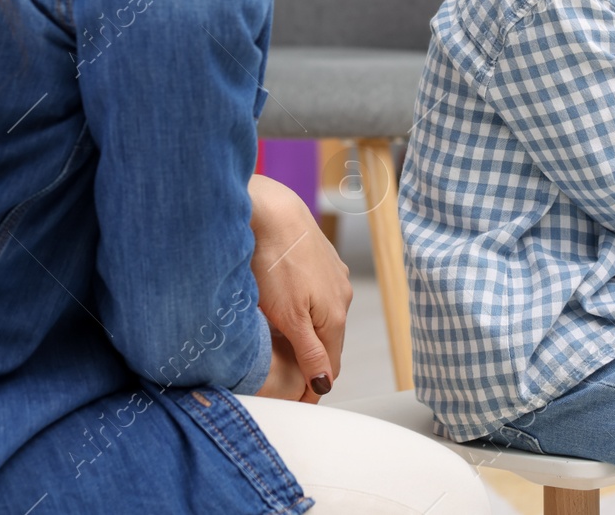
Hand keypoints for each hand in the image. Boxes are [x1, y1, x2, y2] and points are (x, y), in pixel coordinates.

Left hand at [248, 174, 351, 402]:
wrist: (273, 211)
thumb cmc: (275, 260)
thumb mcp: (289, 316)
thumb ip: (309, 351)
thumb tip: (325, 384)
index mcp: (336, 315)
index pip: (331, 364)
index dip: (314, 387)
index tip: (298, 403)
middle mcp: (341, 296)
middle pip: (329, 340)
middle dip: (312, 361)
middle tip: (287, 380)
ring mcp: (333, 276)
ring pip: (322, 316)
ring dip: (307, 333)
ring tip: (283, 345)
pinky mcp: (321, 259)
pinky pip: (316, 295)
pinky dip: (304, 309)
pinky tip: (284, 306)